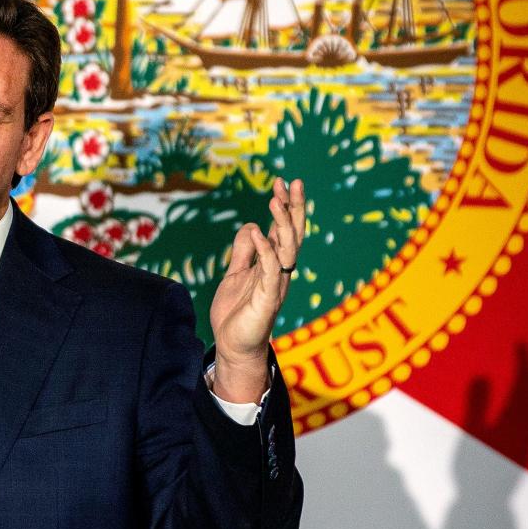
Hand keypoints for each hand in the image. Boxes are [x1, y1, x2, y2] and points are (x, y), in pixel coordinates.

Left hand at [208, 177, 304, 401]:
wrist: (233, 346)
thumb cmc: (237, 313)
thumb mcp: (236, 274)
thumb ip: (243, 252)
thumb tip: (251, 226)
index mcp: (273, 265)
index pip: (283, 230)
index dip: (285, 207)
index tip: (282, 183)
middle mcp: (280, 272)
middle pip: (293, 234)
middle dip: (294, 208)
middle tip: (293, 182)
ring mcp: (276, 284)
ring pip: (288, 249)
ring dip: (283, 224)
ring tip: (275, 201)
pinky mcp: (267, 299)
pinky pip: (270, 270)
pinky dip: (265, 250)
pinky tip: (258, 232)